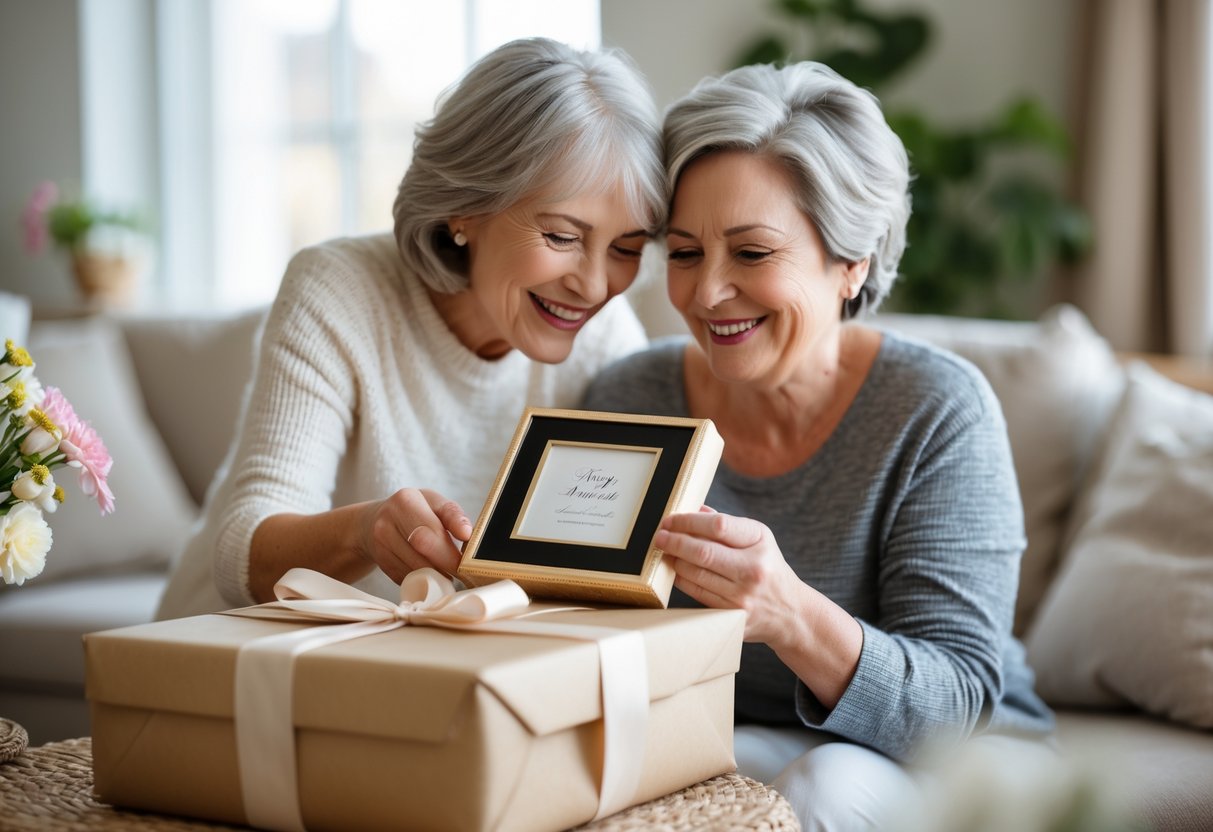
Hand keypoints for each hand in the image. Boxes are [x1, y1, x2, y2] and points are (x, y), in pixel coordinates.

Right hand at [358, 488, 471, 582]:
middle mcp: (388, 522)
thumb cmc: (414, 511)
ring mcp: (381, 545)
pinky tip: (431, 573)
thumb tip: (466, 533)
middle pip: (423, 550)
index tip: (466, 562)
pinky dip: (424, 579)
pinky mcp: (382, 564)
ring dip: (438, 574)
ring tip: (450, 571)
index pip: (431, 529)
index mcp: (406, 501)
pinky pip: (408, 578)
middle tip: (464, 571)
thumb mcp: (434, 503)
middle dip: (448, 564)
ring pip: (416, 569)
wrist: (373, 522)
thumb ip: (452, 515)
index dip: (450, 550)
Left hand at [653, 508, 809, 646]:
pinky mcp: (732, 615)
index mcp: (760, 542)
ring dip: (674, 561)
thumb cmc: (768, 568)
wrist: (791, 612)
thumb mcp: (758, 539)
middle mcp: (753, 568)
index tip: (671, 520)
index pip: (718, 525)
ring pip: (696, 574)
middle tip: (659, 536)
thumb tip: (694, 509)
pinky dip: (682, 579)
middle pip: (703, 552)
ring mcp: (743, 594)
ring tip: (665, 552)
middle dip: (674, 542)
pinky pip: (697, 593)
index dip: (688, 521)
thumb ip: (727, 524)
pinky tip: (676, 570)